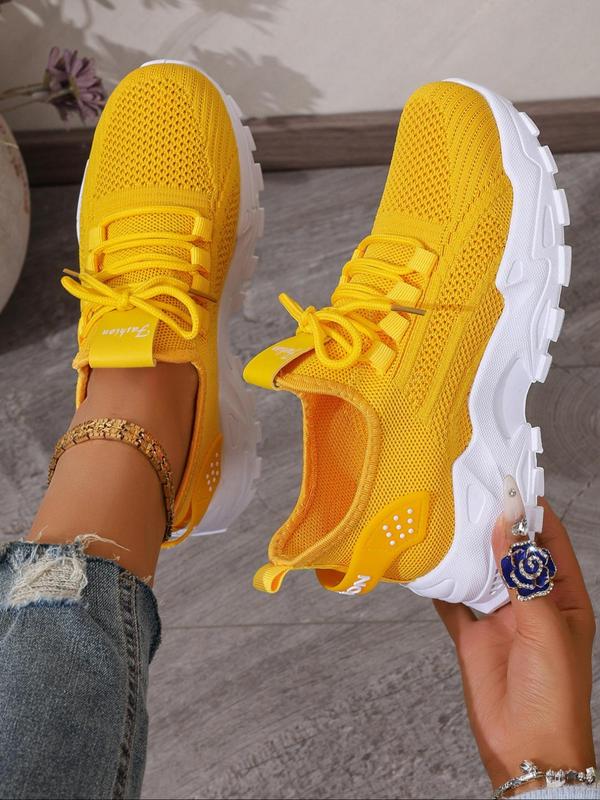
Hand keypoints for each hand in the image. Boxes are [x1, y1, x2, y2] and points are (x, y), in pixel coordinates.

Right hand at [435, 478, 595, 793]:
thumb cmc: (555, 694)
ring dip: (467, 551)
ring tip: (447, 519)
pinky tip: (428, 563)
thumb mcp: (545, 625)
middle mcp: (531, 603)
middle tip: (470, 493)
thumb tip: (507, 525)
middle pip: (511, 553)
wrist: (527, 750)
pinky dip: (440, 584)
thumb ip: (522, 574)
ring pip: (481, 572)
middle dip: (494, 525)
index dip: (532, 513)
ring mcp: (500, 619)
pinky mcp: (472, 637)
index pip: (549, 542)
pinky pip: (453, 602)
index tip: (510, 484)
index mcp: (563, 598)